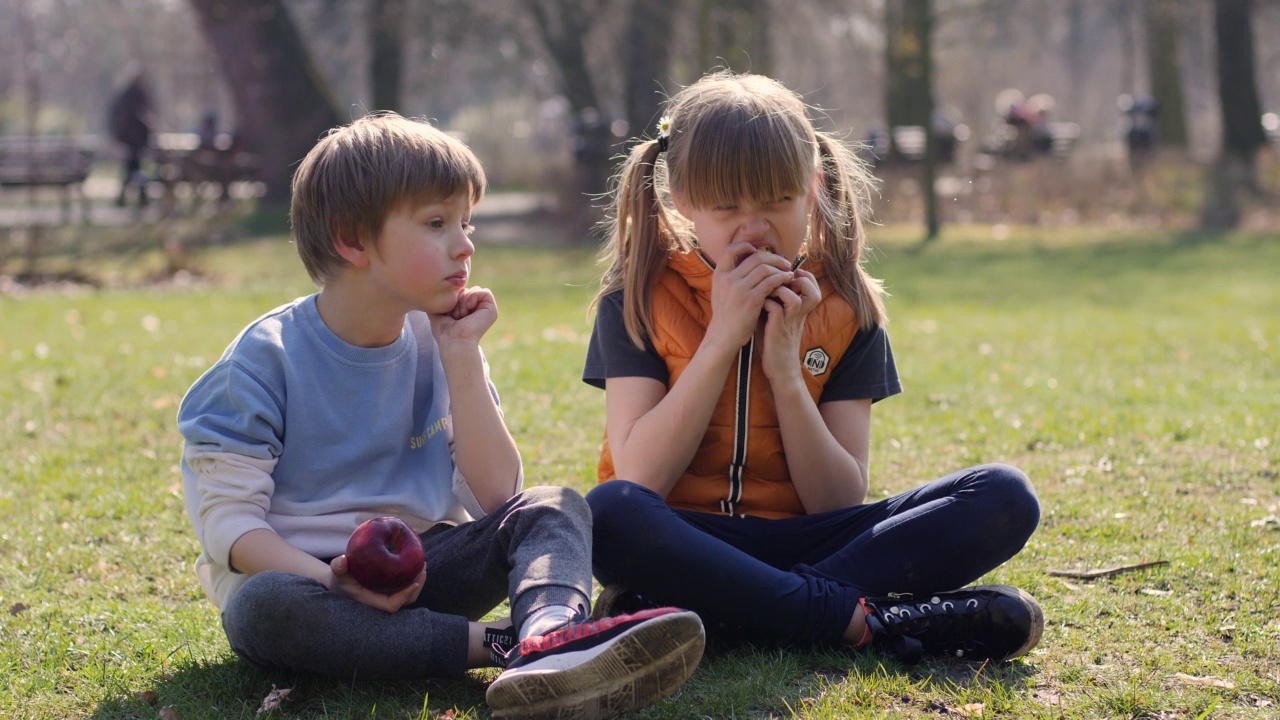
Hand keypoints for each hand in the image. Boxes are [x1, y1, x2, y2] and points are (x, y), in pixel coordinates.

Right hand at [329, 554, 425, 612]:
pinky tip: (416, 562)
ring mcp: (388, 596)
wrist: (341, 579)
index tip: (414, 583)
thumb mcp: (337, 572)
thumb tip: (342, 560)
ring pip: (409, 595)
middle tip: (423, 568)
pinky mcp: (391, 589)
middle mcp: (382, 601)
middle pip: (406, 601)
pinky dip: (413, 577)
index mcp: (371, 601)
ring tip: (422, 564)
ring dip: (418, 581)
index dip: (404, 596)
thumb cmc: (341, 577)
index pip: (391, 605)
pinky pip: (406, 586)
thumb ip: (338, 567)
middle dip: (417, 586)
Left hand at [430, 286, 497, 347]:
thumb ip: (439, 302)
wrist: (453, 341)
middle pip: (468, 289)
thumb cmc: (445, 332)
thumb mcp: (439, 313)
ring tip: (462, 316)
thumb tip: (431, 293)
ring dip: (464, 301)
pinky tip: (468, 310)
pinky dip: (473, 298)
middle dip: (459, 299)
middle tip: (456, 316)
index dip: (454, 299)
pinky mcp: (492, 310)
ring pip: (475, 289)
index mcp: (470, 310)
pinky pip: (485, 292)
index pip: (462, 291)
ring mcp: (487, 310)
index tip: (450, 314)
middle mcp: (479, 309)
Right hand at [705, 243, 794, 352]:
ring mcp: (739, 289)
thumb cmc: (727, 315)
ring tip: (788, 272)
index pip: (730, 250)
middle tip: (784, 262)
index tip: (758, 250)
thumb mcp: (721, 292)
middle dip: (773, 257)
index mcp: (719, 275)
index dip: (745, 245)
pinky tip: (787, 280)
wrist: (724, 337)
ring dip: (780, 268)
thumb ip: (731, 277)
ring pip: (765, 268)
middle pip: (754, 257)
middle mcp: (727, 279)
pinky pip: (771, 282)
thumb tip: (748, 261)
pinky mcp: (751, 300)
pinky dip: (781, 278)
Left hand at [760, 268, 820, 382]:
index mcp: (801, 312)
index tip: (791, 274)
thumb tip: (762, 282)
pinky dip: (767, 302)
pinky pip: (776, 309)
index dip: (806, 277)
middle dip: (800, 280)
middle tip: (784, 279)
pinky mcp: (777, 331)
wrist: (780, 370)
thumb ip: (776, 301)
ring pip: (795, 299)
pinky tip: (759, 304)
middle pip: (813, 292)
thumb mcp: (779, 319)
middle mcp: (798, 316)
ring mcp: (789, 323)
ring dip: (781, 290)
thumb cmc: (776, 343)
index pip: (814, 289)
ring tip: (769, 290)